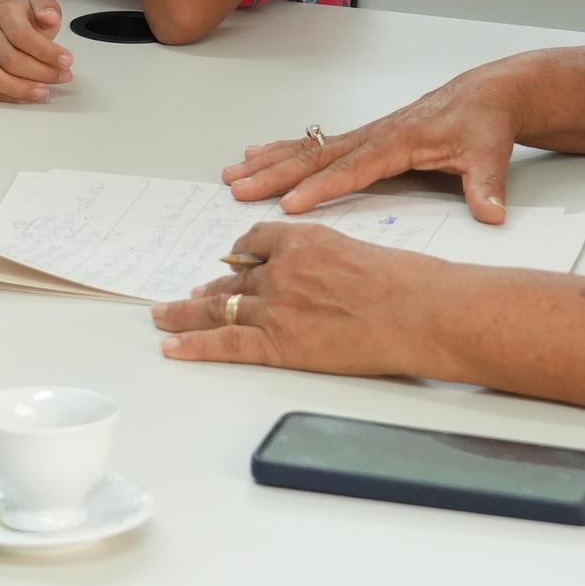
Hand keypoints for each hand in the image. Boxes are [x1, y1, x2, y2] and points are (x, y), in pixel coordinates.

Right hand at [0, 0, 72, 101]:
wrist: (3, 28)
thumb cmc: (25, 21)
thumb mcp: (40, 9)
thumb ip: (49, 11)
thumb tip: (50, 17)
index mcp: (4, 15)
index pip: (22, 35)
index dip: (46, 51)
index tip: (66, 60)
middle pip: (10, 59)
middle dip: (41, 72)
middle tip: (63, 76)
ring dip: (21, 88)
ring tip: (44, 92)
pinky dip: (10, 97)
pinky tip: (29, 96)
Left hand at [152, 223, 459, 377]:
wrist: (419, 310)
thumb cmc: (405, 283)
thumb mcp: (357, 251)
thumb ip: (324, 261)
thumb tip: (319, 280)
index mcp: (301, 239)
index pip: (255, 244)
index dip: (239, 257)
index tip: (230, 264)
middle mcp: (280, 269)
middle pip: (233, 280)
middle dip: (208, 289)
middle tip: (189, 295)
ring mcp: (276, 306)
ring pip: (219, 308)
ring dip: (187, 313)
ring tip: (165, 315)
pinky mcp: (279, 343)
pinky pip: (225, 343)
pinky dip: (193, 345)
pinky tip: (172, 346)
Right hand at [221, 58, 533, 221]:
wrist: (486, 96)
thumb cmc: (483, 124)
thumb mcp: (490, 154)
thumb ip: (487, 185)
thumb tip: (492, 213)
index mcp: (399, 141)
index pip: (354, 168)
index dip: (322, 188)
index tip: (291, 205)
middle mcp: (374, 135)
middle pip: (316, 157)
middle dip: (275, 174)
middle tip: (238, 188)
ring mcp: (365, 135)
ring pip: (308, 149)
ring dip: (269, 161)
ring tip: (233, 173)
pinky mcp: (364, 138)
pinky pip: (316, 146)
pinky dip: (283, 150)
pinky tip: (259, 153)